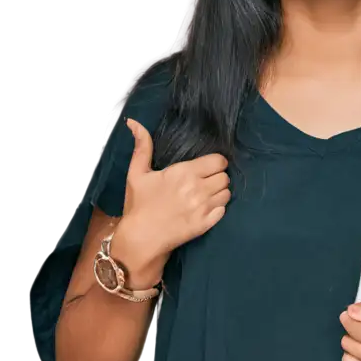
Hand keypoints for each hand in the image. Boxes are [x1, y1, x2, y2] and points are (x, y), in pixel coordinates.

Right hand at [120, 117, 230, 258]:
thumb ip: (142, 147)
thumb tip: (134, 122)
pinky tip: (205, 209)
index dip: (215, 163)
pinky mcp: (207, 224)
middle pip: (225, 177)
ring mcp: (204, 208)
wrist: (141, 238)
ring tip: (205, 195)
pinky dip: (218, 208)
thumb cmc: (139, 204)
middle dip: (217, 177)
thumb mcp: (137, 173)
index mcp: (184, 173)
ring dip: (219, 193)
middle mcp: (198, 189)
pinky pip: (223, 210)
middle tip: (204, 182)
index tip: (206, 167)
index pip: (219, 161)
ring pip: (227, 193)